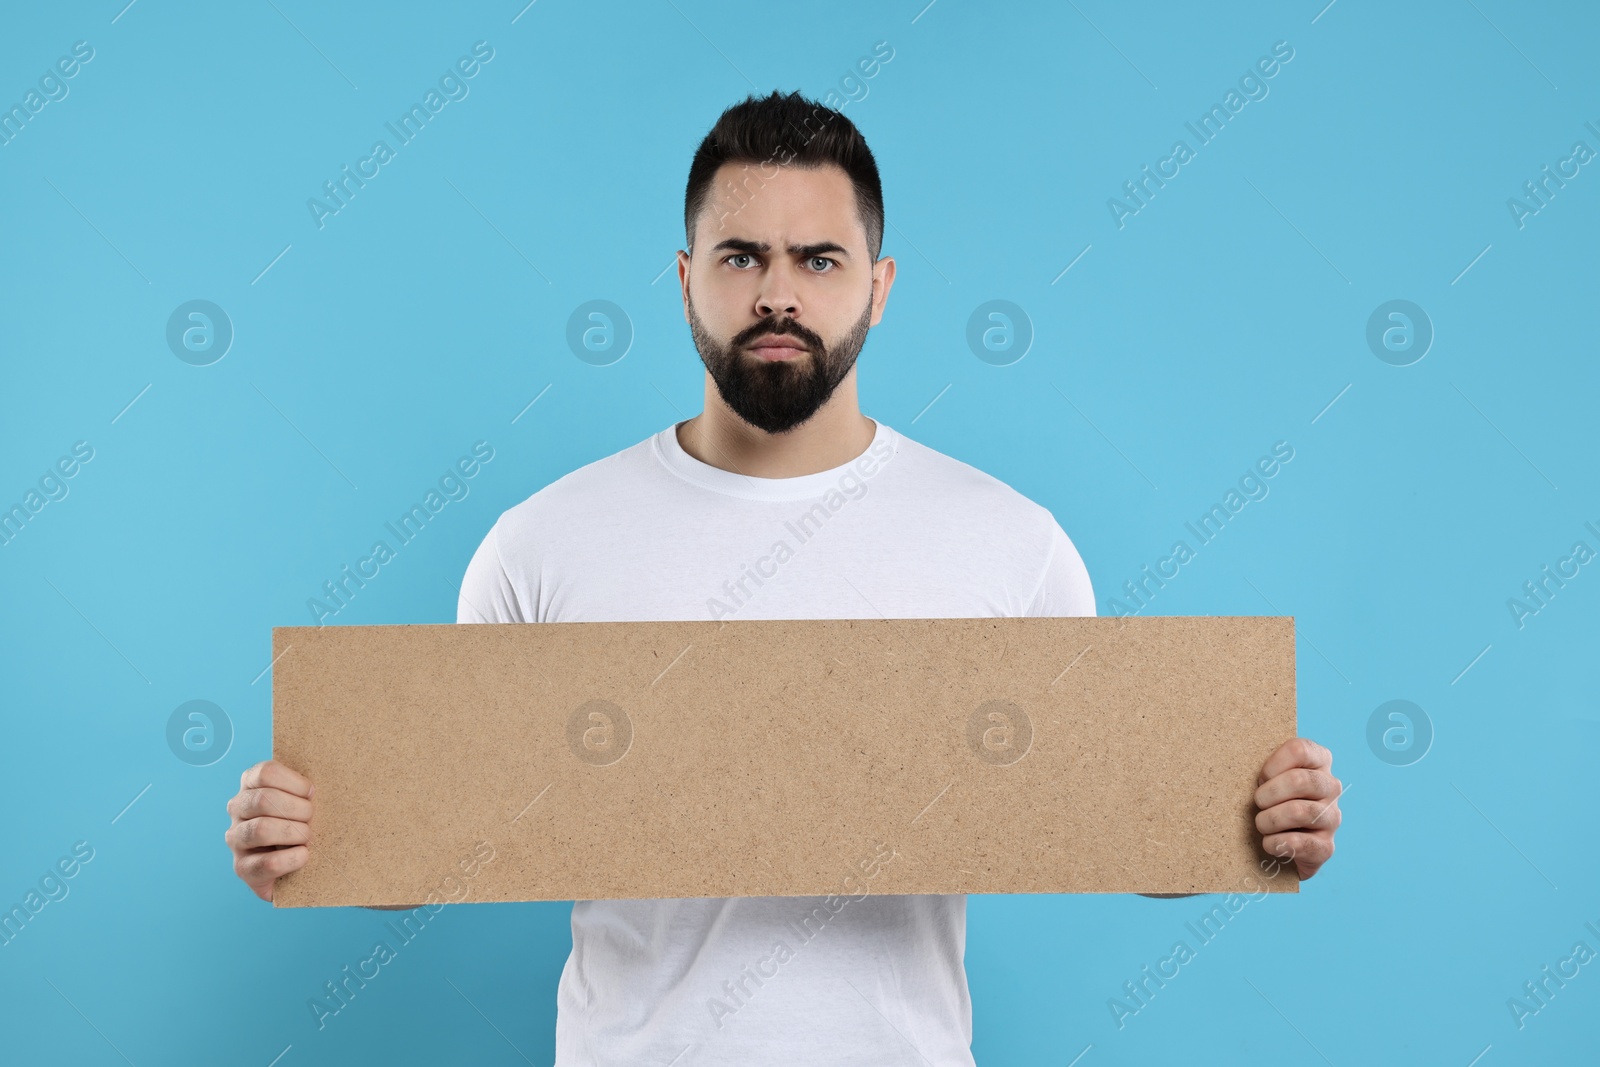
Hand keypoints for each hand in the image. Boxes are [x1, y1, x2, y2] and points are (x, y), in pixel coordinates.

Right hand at [225, 760, 313, 901]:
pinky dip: (292, 859)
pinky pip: (267, 863)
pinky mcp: (242, 868)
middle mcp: (237, 809)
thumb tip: (317, 790)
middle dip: (297, 809)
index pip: (266, 772)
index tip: (311, 793)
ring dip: (294, 833)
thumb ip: (304, 790)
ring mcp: (236, 839)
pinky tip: (303, 856)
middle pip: (264, 799)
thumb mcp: (301, 800)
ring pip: (261, 829)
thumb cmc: (301, 822)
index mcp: (251, 785)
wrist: (291, 868)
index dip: (295, 782)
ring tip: (307, 837)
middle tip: (311, 818)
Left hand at [1254, 738, 1340, 879]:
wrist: (1282, 841)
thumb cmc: (1270, 799)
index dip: (1272, 766)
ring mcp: (1332, 817)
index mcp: (1319, 761)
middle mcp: (1331, 787)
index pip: (1300, 750)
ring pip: (1298, 812)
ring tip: (1261, 824)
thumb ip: (1268, 767)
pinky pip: (1299, 843)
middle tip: (1258, 803)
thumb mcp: (1270, 776)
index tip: (1261, 779)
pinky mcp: (1326, 846)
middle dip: (1268, 794)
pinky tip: (1269, 843)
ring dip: (1269, 820)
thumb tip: (1240, 761)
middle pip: (1299, 780)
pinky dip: (1275, 843)